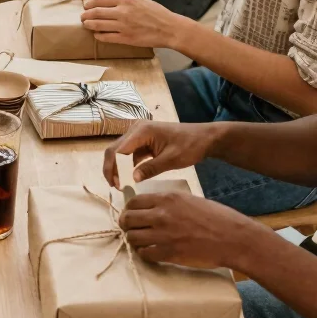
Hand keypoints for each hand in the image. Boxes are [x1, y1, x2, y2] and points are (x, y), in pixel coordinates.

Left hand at [81, 0, 185, 48]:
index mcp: (126, 0)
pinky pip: (107, 37)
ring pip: (98, 25)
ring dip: (89, 24)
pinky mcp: (125, 39)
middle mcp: (122, 12)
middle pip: (97, 12)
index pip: (101, 0)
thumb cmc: (157, 13)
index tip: (86, 5)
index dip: (90, 3)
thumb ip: (125, 0)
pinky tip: (96, 34)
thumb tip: (111, 1)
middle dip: (86, 14)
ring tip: (86, 24)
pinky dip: (99, 35)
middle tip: (82, 16)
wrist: (169, 28)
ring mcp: (123, 26)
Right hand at [103, 121, 221, 188]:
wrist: (204, 138)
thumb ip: (150, 169)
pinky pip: (130, 154)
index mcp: (141, 131)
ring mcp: (138, 135)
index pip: (117, 150)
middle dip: (112, 169)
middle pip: (115, 150)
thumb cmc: (190, 146)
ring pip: (121, 153)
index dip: (113, 168)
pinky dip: (128, 166)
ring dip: (119, 168)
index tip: (117, 185)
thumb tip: (132, 180)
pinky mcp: (143, 141)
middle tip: (116, 187)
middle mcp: (136, 130)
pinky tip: (131, 178)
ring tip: (121, 185)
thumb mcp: (171, 160)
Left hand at [119, 192, 262, 270]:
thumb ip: (169, 204)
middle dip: (126, 225)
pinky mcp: (168, 253)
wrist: (233, 238)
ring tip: (142, 243)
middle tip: (131, 230)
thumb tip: (152, 209)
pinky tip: (152, 253)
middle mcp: (161, 214)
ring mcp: (163, 234)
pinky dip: (145, 254)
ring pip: (132, 237)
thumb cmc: (217, 218)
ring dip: (134, 241)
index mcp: (167, 199)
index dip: (129, 209)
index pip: (134, 202)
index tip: (131, 215)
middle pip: (128, 219)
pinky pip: (145, 254)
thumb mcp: (190, 200)